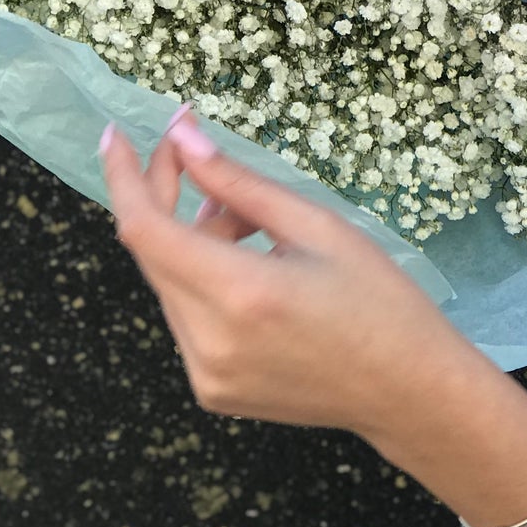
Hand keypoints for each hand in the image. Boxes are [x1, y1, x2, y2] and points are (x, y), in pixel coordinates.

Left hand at [101, 104, 473, 444]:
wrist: (408, 391)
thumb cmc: (379, 300)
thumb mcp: (317, 226)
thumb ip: (239, 184)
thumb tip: (184, 140)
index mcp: (240, 294)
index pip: (146, 229)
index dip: (125, 177)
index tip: (118, 135)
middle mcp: (209, 341)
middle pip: (152, 254)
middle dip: (164, 198)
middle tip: (195, 158)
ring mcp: (206, 375)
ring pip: (168, 286)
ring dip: (191, 242)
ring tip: (251, 225)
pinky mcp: (212, 391)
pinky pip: (186, 320)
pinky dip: (203, 282)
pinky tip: (251, 269)